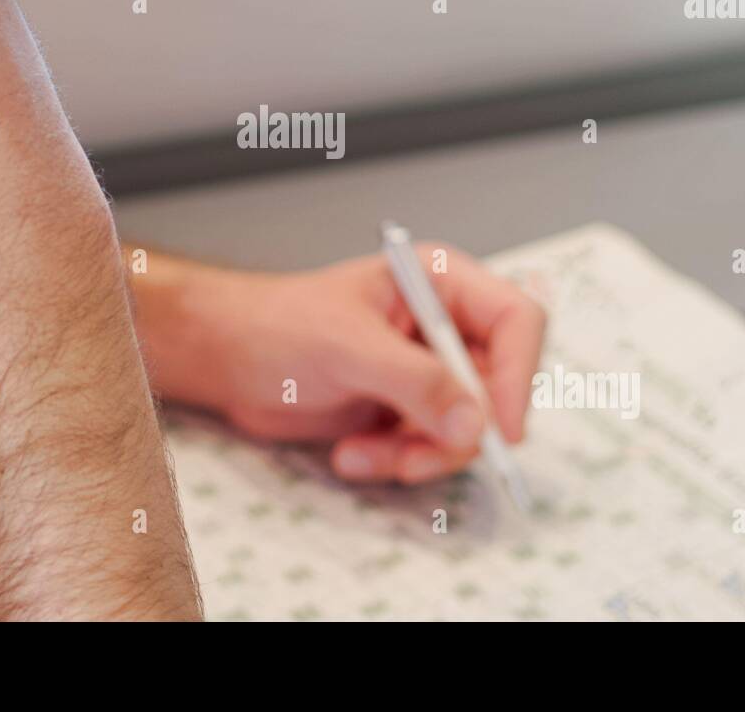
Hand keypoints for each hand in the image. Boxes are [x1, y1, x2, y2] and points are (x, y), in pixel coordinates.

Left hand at [150, 245, 545, 483]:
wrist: (227, 358)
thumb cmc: (278, 325)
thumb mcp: (349, 347)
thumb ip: (416, 382)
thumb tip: (476, 423)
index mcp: (440, 282)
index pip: (517, 320)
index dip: (517, 374)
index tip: (501, 429)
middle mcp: (442, 326)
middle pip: (497, 386)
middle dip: (458, 432)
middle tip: (417, 456)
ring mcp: (426, 372)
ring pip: (466, 429)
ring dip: (418, 454)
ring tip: (362, 453)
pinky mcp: (406, 411)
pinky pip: (431, 449)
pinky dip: (396, 461)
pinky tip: (350, 454)